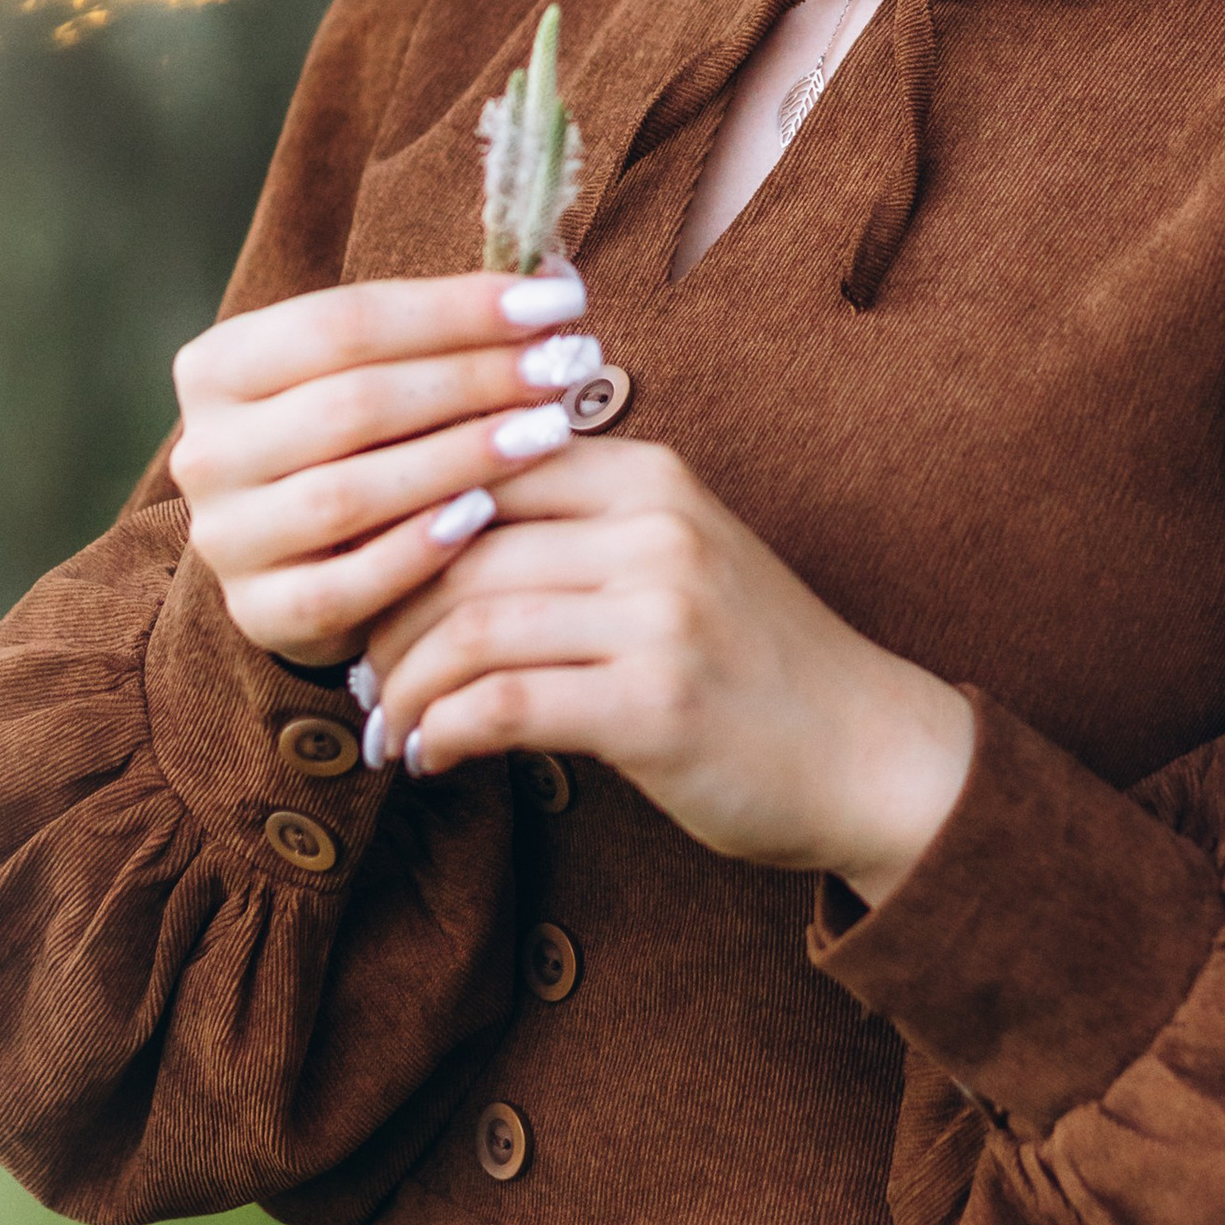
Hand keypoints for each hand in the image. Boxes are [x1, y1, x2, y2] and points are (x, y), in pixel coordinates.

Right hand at [169, 271, 599, 668]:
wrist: (307, 554)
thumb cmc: (361, 438)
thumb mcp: (379, 371)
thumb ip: (444, 327)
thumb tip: (554, 276)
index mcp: (219, 366)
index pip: (344, 322)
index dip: (456, 308)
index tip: (556, 299)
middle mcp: (206, 450)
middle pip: (351, 405)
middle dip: (473, 380)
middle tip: (564, 367)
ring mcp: (226, 538)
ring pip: (346, 493)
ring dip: (458, 458)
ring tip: (547, 433)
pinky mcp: (259, 611)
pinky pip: (344, 585)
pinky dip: (417, 549)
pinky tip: (484, 515)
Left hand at [361, 437, 976, 905]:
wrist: (867, 752)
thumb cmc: (751, 662)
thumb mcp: (674, 559)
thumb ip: (573, 532)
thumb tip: (418, 540)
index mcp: (650, 476)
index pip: (481, 465)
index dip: (399, 523)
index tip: (359, 582)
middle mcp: (655, 528)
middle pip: (460, 546)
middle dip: (385, 616)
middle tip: (356, 670)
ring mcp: (660, 612)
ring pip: (470, 625)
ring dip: (404, 685)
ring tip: (386, 724)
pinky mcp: (655, 702)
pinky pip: (502, 704)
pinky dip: (444, 733)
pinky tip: (431, 759)